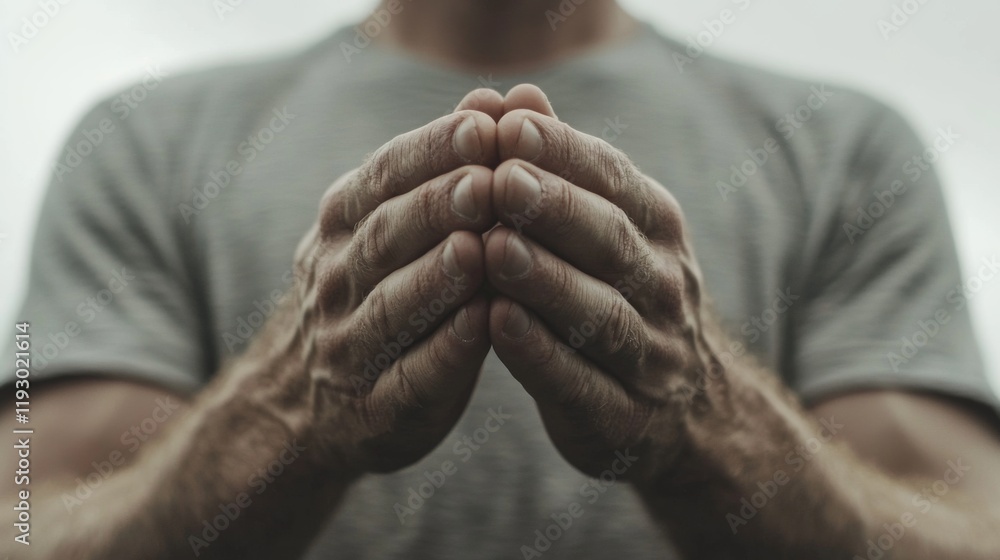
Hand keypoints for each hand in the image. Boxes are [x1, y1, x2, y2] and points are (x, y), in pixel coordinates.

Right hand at [285, 94, 503, 474]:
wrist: (296, 408)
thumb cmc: (367, 296)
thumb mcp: (384, 225)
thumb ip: (439, 167)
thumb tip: (493, 97)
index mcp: (342, 227)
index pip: (384, 177)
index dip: (433, 151)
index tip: (485, 125)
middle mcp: (337, 281)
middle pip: (386, 236)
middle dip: (437, 206)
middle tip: (488, 180)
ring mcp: (349, 347)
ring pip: (393, 306)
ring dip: (436, 278)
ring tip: (479, 249)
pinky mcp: (377, 408)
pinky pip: (410, 377)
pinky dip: (443, 352)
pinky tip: (480, 327)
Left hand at [485, 85, 721, 480]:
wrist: (695, 412)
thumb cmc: (624, 298)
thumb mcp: (609, 227)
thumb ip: (561, 168)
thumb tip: (513, 96)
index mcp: (658, 231)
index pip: (614, 181)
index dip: (564, 153)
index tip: (508, 125)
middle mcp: (664, 287)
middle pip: (610, 241)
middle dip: (556, 208)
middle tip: (500, 178)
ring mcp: (653, 355)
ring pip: (600, 313)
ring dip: (547, 280)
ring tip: (493, 248)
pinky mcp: (627, 418)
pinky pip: (583, 383)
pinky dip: (542, 355)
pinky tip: (497, 325)